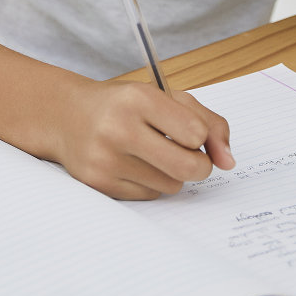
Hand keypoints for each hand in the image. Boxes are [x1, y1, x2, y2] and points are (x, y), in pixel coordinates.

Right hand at [49, 80, 234, 199]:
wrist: (66, 116)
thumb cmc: (124, 105)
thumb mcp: (166, 98)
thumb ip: (208, 122)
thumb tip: (229, 161)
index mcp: (138, 98)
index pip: (196, 132)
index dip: (201, 137)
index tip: (190, 132)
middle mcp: (119, 128)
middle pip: (189, 168)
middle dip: (200, 166)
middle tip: (191, 157)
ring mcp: (106, 159)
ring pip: (171, 186)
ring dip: (173, 175)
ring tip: (153, 155)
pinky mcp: (99, 184)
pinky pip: (149, 196)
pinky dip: (151, 184)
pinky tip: (133, 165)